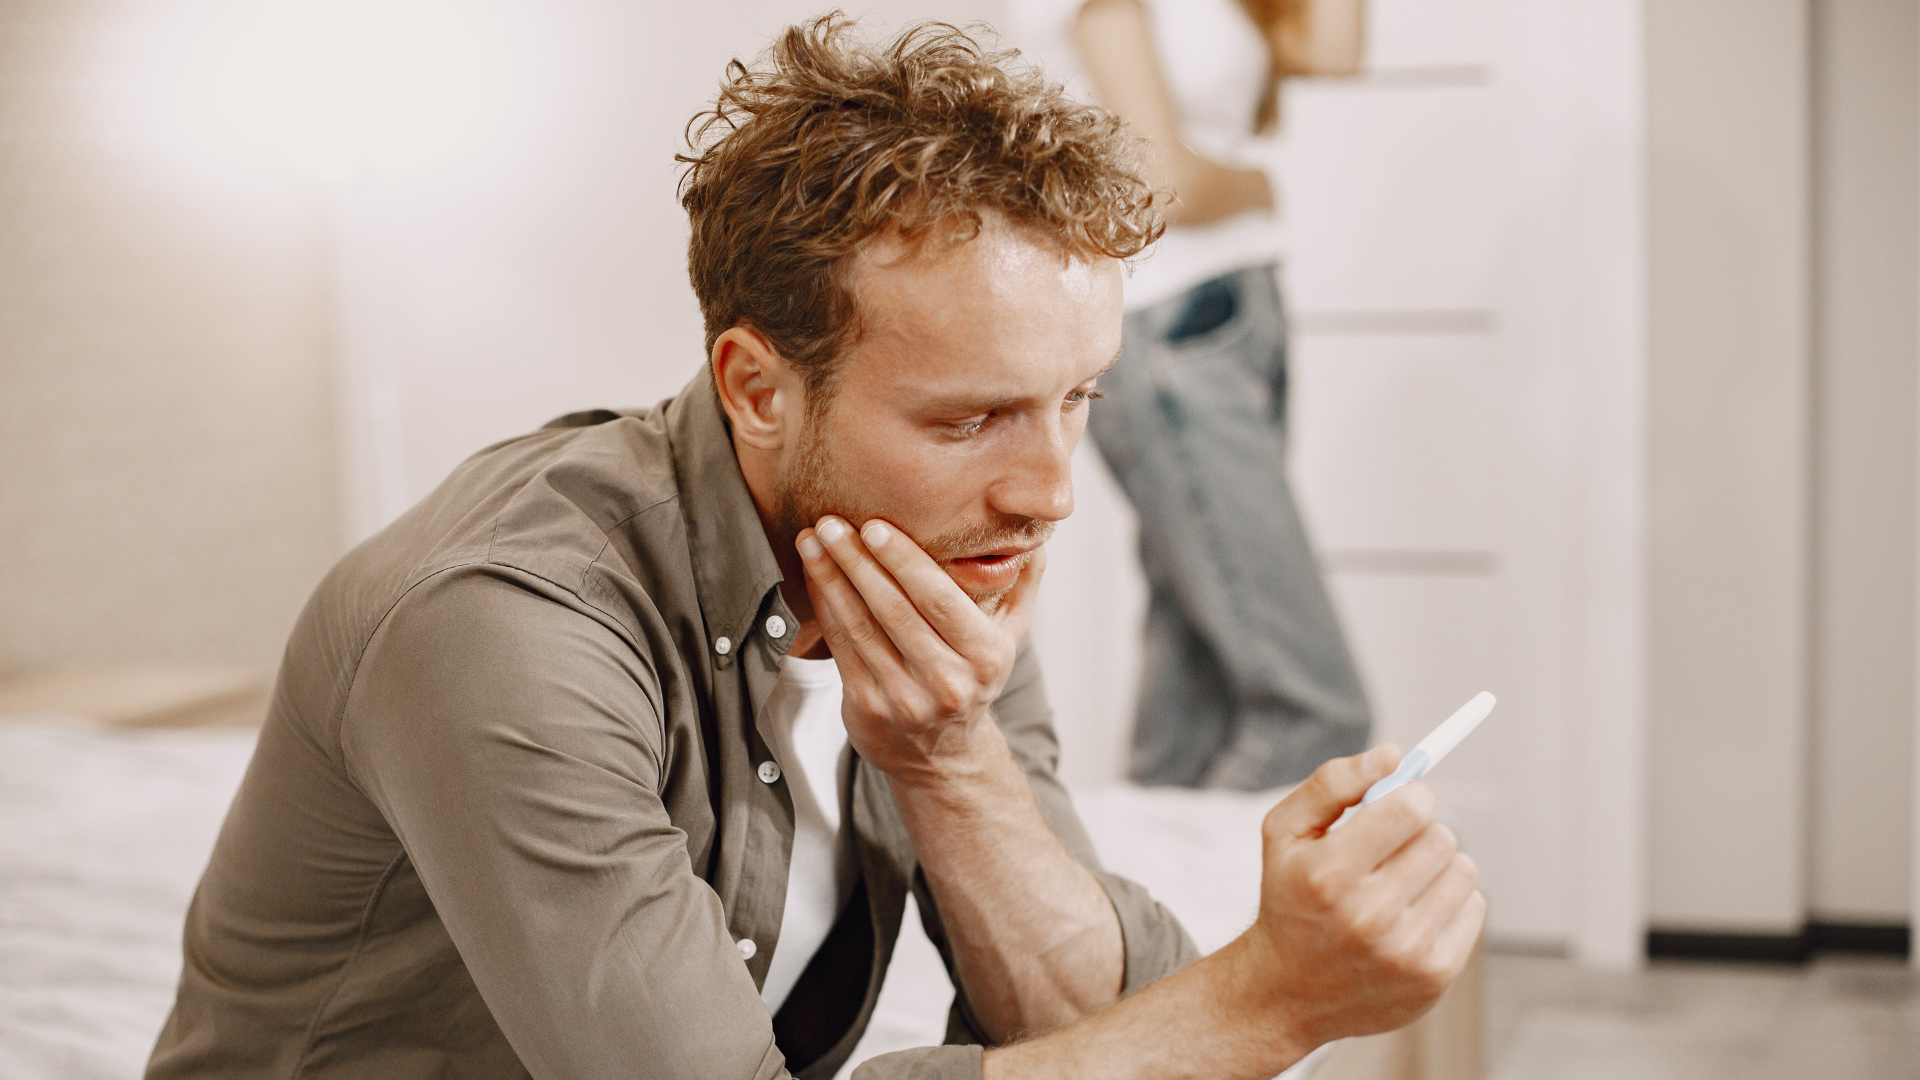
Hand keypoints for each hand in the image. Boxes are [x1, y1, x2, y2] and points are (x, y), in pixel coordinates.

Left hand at [795, 516, 1045, 784]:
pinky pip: (842, 647)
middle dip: (857, 560)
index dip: (903, 560)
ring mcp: (905, 698)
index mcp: (985, 655)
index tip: (875, 525)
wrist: (943, 755)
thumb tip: (1035, 535)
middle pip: (893, 609)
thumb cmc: (973, 678)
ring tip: (813, 540)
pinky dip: (825, 607)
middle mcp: (947, 681)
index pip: (939, 599)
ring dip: (832, 578)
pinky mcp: (868, 708)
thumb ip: (1021, 583)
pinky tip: (815, 577)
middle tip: (832, 522)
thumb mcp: (1010, 635)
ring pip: (860, 626)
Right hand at [1242, 746, 1485, 1053]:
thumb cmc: (1290, 898)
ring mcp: (1406, 951)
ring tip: (1402, 883)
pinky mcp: (1435, 975)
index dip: (1411, 795)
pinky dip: (1450, 901)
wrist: (1286, 993)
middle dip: (1420, 832)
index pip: (1411, 807)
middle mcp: (1368, 916)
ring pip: (1464, 869)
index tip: (1398, 804)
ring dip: (1438, 866)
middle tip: (1392, 850)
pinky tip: (1414, 913)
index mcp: (1328, 874)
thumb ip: (1332, 782)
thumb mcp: (1284, 831)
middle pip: (1441, 836)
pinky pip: (1474, 906)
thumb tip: (1393, 755)